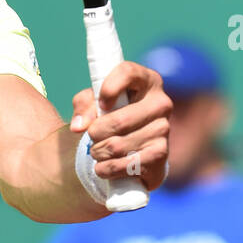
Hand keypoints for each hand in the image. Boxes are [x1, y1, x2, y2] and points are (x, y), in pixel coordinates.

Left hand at [69, 62, 171, 192]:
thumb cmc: (110, 117)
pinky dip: (107, 169)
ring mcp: (164, 129)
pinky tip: (106, 166)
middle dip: (96, 133)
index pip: (127, 72)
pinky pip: (125, 165)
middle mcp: (161, 102)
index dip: (109, 88)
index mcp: (146, 80)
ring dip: (99, 152)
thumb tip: (79, 127)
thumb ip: (83, 106)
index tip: (101, 103)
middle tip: (92, 136)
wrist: (129, 149)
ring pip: (117, 145)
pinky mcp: (161, 154)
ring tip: (99, 151)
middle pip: (118, 121)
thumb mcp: (93, 104)